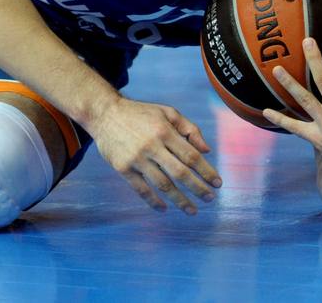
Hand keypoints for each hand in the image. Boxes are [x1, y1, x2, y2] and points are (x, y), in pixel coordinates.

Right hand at [87, 96, 221, 214]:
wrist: (104, 113)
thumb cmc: (140, 113)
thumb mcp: (166, 111)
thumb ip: (189, 128)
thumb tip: (206, 151)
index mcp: (164, 131)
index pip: (191, 156)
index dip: (206, 171)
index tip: (217, 183)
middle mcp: (151, 145)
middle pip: (180, 173)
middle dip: (198, 188)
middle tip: (209, 199)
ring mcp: (136, 158)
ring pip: (163, 185)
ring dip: (180, 200)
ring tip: (192, 210)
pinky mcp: (122, 167)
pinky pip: (141, 189)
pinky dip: (153, 201)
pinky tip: (164, 208)